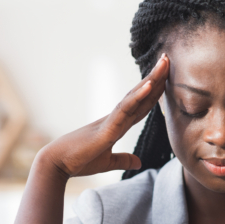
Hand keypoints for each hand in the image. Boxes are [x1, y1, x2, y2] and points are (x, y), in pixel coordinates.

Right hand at [39, 53, 168, 178]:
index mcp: (118, 125)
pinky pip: (124, 109)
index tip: (165, 77)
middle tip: (167, 59)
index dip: (154, 92)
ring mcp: (112, 120)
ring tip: (164, 62)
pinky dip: (137, 97)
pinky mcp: (107, 128)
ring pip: (135, 96)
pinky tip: (149, 85)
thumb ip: (123, 160)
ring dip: (151, 79)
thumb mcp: (108, 162)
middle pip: (141, 95)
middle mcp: (116, 118)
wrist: (57, 164)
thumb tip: (139, 163)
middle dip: (156, 78)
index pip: (141, 106)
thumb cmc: (79, 161)